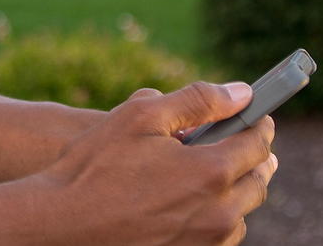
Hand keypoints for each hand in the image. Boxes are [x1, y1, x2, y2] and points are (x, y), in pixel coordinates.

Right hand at [26, 81, 276, 244]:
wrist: (62, 224)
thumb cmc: (95, 166)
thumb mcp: (141, 116)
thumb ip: (197, 100)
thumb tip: (240, 92)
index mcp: (212, 171)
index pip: (258, 143)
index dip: (259, 123)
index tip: (255, 115)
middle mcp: (219, 212)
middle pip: (258, 181)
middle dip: (254, 157)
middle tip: (239, 142)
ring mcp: (207, 241)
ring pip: (241, 213)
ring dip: (235, 190)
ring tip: (212, 173)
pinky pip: (220, 236)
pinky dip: (216, 215)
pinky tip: (191, 201)